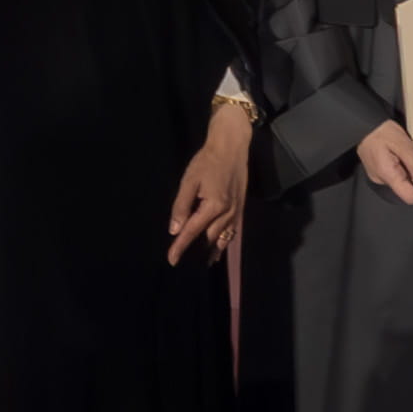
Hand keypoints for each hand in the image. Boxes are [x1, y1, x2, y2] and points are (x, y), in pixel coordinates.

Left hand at [168, 100, 255, 263]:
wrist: (231, 147)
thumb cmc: (207, 161)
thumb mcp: (189, 180)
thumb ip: (181, 206)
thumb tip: (174, 230)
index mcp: (213, 207)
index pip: (192, 232)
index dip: (181, 247)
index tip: (172, 260)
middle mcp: (227, 214)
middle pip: (209, 239)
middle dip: (196, 252)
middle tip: (184, 263)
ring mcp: (236, 212)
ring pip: (223, 238)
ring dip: (212, 251)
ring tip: (202, 263)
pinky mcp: (240, 209)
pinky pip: (232, 231)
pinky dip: (224, 242)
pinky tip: (218, 248)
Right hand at [356, 120, 412, 207]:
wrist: (363, 124)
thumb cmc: (379, 130)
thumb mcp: (402, 144)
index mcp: (387, 174)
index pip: (410, 196)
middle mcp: (382, 179)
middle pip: (409, 190)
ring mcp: (381, 175)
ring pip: (405, 182)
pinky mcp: (382, 170)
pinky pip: (400, 175)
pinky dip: (410, 169)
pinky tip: (411, 157)